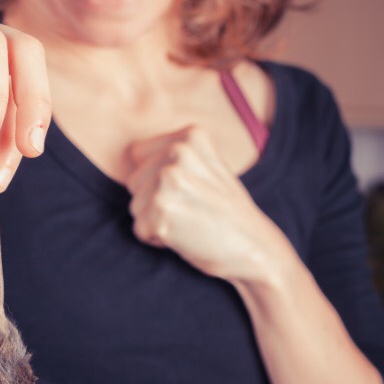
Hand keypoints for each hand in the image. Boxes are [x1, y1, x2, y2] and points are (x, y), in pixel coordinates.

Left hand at [123, 126, 284, 281]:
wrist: (255, 247)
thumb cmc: (225, 212)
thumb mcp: (206, 167)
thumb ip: (173, 157)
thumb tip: (128, 155)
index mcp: (190, 136)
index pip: (138, 155)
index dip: (154, 179)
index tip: (186, 190)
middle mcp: (178, 152)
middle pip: (133, 182)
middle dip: (153, 201)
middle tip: (190, 209)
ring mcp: (169, 180)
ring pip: (134, 206)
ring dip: (155, 221)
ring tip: (189, 221)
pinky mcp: (162, 210)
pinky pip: (139, 229)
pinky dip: (156, 239)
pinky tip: (186, 236)